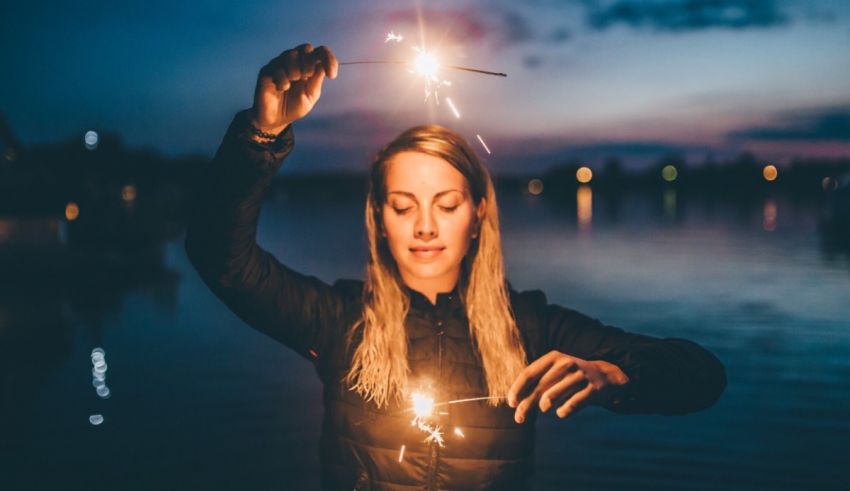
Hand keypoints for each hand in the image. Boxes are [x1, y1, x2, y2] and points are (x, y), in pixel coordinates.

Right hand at [251, 43, 338, 133]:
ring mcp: (280, 64)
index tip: (332, 75)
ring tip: (292, 84)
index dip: (329, 59)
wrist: (276, 119)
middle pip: (306, 48)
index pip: (320, 52)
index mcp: (308, 67)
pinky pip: (278, 67)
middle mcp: (294, 62)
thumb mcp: (310, 95)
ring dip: (295, 71)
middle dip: (309, 64)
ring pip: (291, 54)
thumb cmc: (294, 107)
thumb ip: (316, 80)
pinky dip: (283, 80)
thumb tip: (323, 66)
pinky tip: (281, 89)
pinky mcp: (267, 70)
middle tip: (306, 78)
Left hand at [507, 351, 629, 422]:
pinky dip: (562, 412)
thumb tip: (516, 403)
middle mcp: (566, 363)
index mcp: (553, 357)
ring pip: (552, 397)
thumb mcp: (554, 372)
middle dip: (526, 405)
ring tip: (544, 408)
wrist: (604, 376)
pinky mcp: (591, 390)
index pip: (529, 373)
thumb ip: (537, 384)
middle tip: (519, 418)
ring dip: (544, 406)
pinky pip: (570, 406)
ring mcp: (579, 376)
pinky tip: (561, 412)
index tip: (511, 403)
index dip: (517, 389)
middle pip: (539, 388)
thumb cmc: (571, 376)